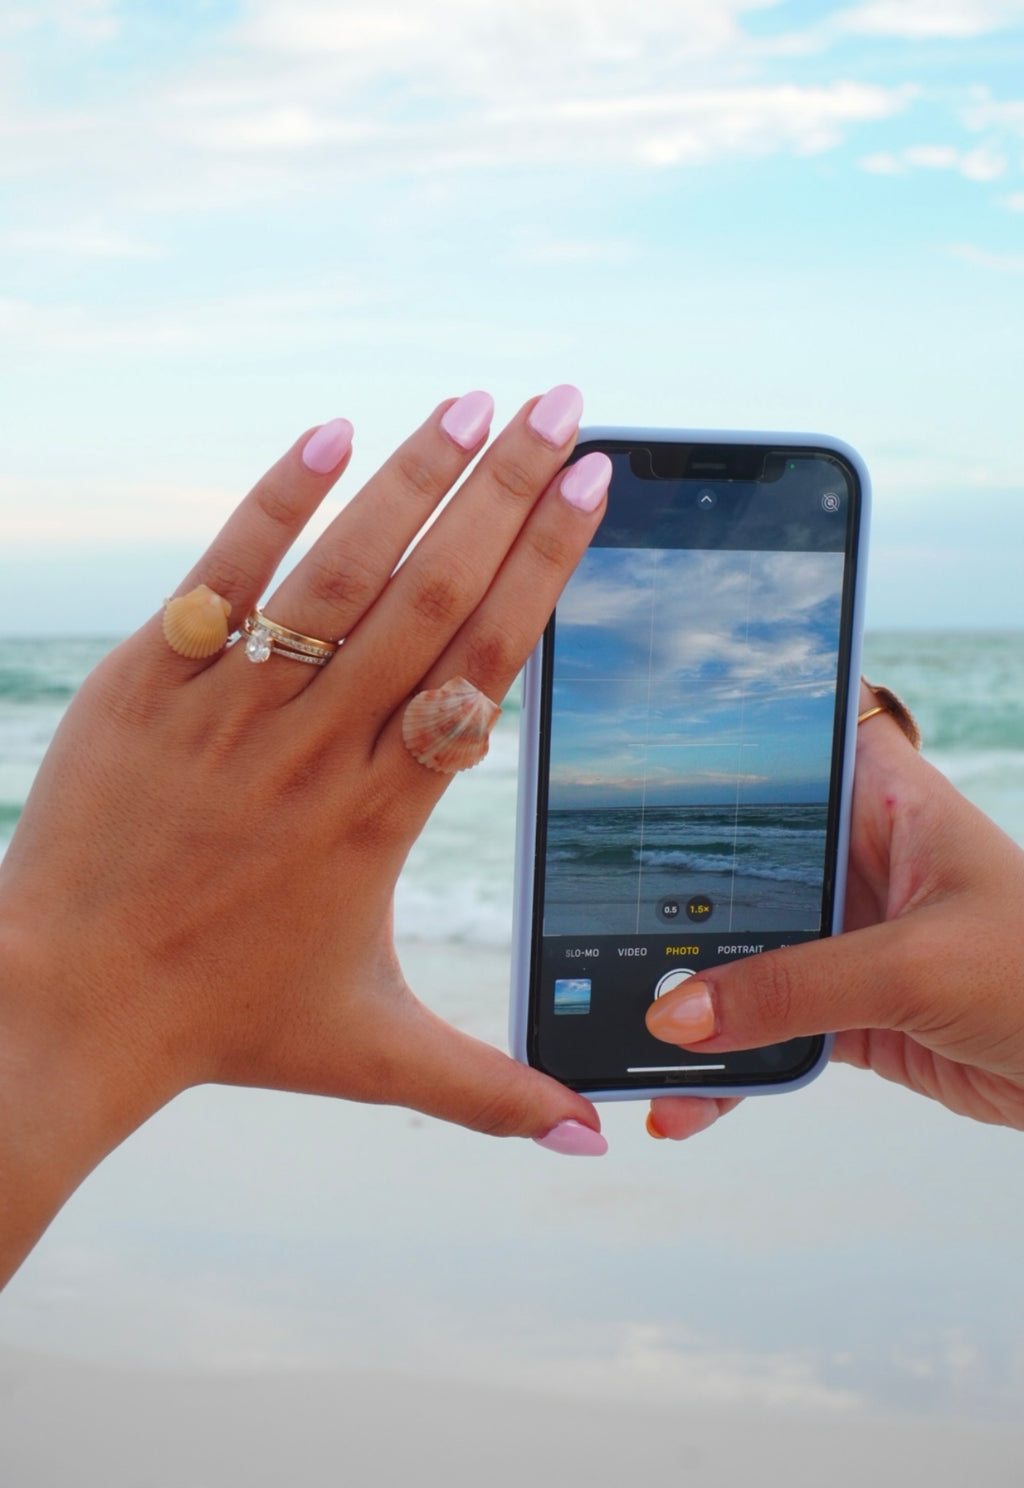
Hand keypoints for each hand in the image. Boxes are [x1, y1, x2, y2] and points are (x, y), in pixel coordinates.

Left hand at [0, 386, 612, 1284]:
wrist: (66, 1008)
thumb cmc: (223, 1026)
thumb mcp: (374, 1059)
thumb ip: (493, 1092)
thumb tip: (595, 1143)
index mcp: (385, 816)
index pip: (485, 666)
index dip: (545, 569)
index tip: (594, 489)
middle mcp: (320, 750)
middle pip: (431, 597)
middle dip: (506, 494)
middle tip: (565, 406)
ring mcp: (232, 713)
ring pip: (337, 576)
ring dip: (410, 483)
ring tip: (473, 401)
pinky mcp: (148, 688)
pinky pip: (220, 581)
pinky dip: (271, 504)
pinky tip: (327, 435)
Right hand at [644, 683, 1023, 1139]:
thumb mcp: (917, 968)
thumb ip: (794, 988)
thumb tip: (675, 1015)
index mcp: (884, 801)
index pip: (785, 746)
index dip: (713, 745)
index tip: (627, 764)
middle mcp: (858, 859)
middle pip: (740, 862)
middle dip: (667, 902)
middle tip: (589, 931)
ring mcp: (851, 936)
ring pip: (745, 956)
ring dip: (690, 1002)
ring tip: (624, 1042)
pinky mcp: (851, 1008)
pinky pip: (767, 1029)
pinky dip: (727, 1069)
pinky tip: (684, 1103)